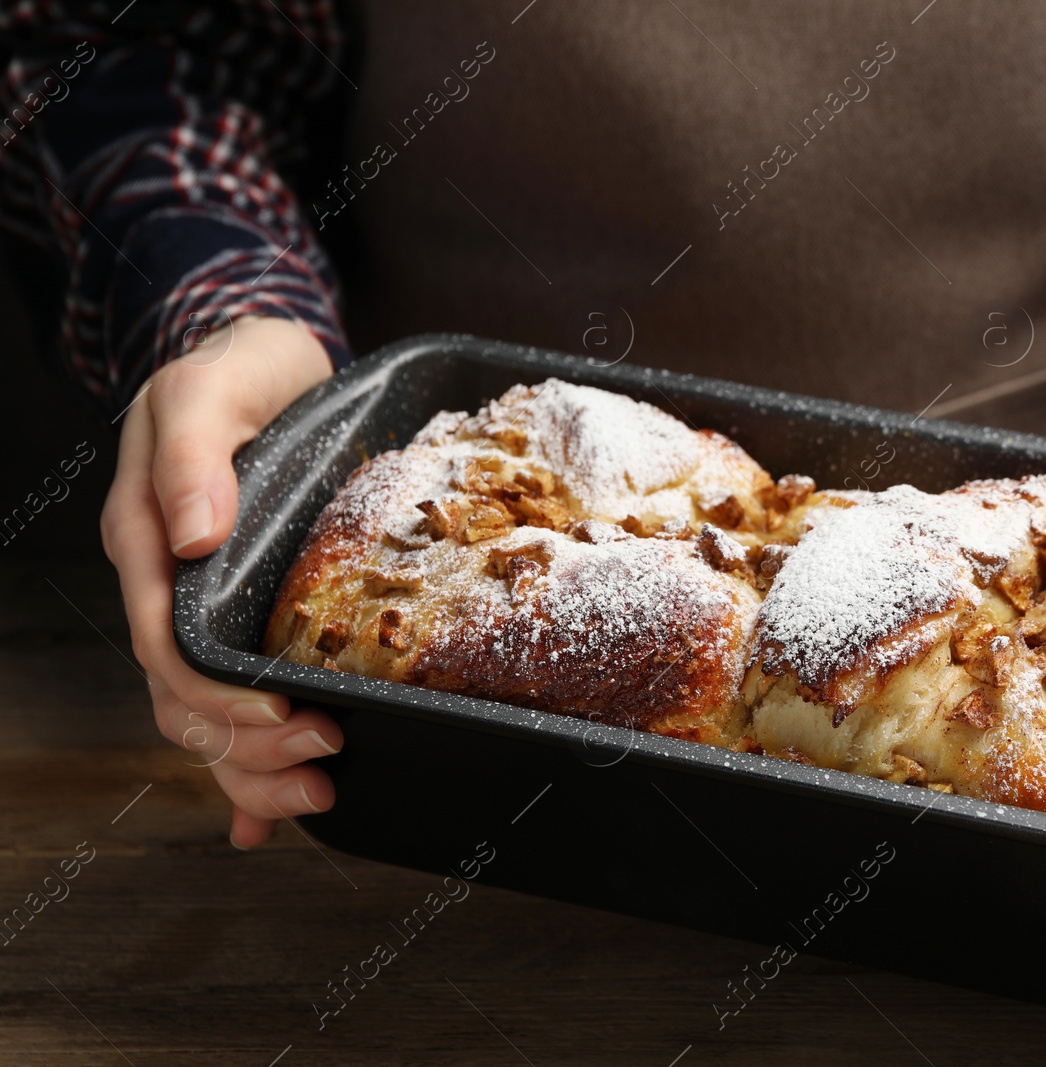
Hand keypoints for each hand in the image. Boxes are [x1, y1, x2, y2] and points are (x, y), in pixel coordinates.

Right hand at [102, 316, 339, 846]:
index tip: (286, 711)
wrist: (270, 364)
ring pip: (207, 719)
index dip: (217, 694)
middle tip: (327, 754)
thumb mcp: (207, 389)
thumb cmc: (236, 370)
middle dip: (249, 744)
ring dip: (254, 768)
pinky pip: (234, 705)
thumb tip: (195, 532)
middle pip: (186, 699)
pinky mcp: (243, 617)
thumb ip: (189, 454)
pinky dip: (250, 767)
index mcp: (150, 543)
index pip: (163, 645)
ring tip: (321, 793)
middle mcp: (170, 589)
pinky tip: (274, 816)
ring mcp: (204, 611)